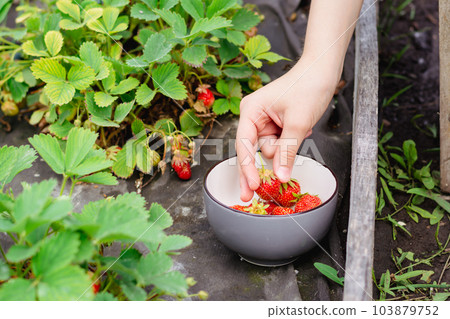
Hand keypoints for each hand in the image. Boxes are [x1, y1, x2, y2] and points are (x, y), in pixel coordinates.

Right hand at [236, 57, 337, 200]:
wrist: (322, 72)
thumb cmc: (308, 86)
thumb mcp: (297, 123)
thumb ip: (287, 151)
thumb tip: (280, 176)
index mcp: (251, 111)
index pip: (244, 145)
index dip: (247, 167)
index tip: (253, 186)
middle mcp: (254, 117)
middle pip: (251, 151)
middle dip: (253, 171)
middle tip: (248, 196)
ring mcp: (265, 123)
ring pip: (269, 150)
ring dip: (285, 149)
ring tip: (301, 129)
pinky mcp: (276, 126)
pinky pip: (279, 145)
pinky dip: (290, 144)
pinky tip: (302, 129)